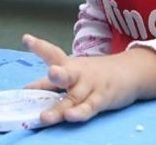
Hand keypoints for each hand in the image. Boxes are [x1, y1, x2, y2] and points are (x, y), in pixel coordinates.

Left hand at [22, 34, 155, 124]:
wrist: (129, 72)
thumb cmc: (93, 74)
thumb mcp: (72, 73)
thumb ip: (48, 84)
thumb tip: (26, 89)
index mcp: (69, 64)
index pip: (53, 53)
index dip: (40, 47)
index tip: (26, 39)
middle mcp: (79, 74)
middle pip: (66, 73)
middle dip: (58, 74)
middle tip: (51, 72)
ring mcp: (91, 86)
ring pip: (74, 98)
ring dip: (59, 107)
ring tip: (45, 116)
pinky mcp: (101, 99)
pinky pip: (89, 107)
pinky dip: (80, 112)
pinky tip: (70, 116)